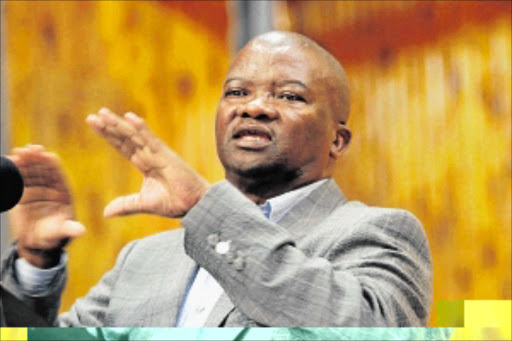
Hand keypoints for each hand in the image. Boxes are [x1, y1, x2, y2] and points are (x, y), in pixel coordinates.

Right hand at [7, 145, 84, 267]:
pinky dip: (14, 172)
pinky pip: (18, 180)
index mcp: (63, 192)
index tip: (47, 155)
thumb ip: (69, 229)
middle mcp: (50, 187)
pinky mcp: (22, 193)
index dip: (52, 165)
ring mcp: (36, 189)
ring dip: (24, 161)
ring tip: (18, 153)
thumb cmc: (54, 235)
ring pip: (30, 171)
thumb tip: (81, 230)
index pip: (58, 174)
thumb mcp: (62, 232)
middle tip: (29, 149)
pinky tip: (8, 163)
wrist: (38, 241)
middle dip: (37, 158)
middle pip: (43, 169)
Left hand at [86, 108, 209, 217]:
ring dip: (119, 125)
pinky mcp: (167, 156)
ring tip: (103, 113)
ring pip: (135, 136)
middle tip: (93, 116)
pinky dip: (141, 129)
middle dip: (109, 127)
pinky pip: (152, 140)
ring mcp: (158, 154)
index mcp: (145, 164)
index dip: (109, 136)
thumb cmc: (174, 203)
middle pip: (126, 138)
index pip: (123, 146)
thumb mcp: (144, 204)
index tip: (93, 124)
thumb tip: (105, 213)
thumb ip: (126, 205)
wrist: (194, 205)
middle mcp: (150, 155)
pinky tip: (130, 118)